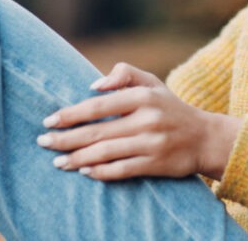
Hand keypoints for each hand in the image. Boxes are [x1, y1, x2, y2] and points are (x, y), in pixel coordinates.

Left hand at [38, 62, 239, 181]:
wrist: (205, 138)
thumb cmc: (170, 108)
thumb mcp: (153, 83)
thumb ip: (125, 74)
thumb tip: (93, 84)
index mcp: (143, 96)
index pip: (99, 104)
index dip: (71, 113)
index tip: (49, 120)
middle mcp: (147, 119)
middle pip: (97, 130)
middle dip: (65, 138)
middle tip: (43, 142)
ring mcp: (152, 143)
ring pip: (105, 152)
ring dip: (77, 158)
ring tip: (57, 161)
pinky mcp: (156, 164)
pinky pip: (121, 170)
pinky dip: (100, 172)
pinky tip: (84, 171)